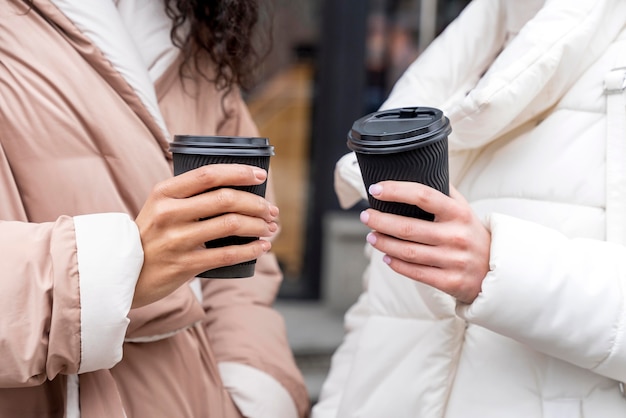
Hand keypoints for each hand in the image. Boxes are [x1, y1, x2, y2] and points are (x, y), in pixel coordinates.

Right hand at [133, 164, 278, 307]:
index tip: (261, 176)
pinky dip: (251, 249)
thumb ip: (190, 196)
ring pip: (230, 225)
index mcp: (164, 193)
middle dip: (256, 203)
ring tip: (270, 227)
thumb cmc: (152, 236)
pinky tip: (262, 247)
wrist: (124, 274)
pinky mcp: (184, 265)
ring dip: (258, 225)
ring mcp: (176, 240)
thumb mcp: (160, 207)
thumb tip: (239, 190)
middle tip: (271, 209)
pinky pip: (227, 254)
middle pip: (225, 199)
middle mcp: (169, 213)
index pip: (208, 174)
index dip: (239, 172)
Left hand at [360, 181, 489, 303]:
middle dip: (380, 221)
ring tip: (371, 236)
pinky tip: (386, 257)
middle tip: (366, 216)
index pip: (423, 196)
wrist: (497, 271)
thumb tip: (416, 170)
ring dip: (383, 243)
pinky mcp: (450, 282)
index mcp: (459, 213)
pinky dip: (396, 264)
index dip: (396, 191)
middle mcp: (456, 236)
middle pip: (408, 228)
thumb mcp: (464, 210)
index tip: (375, 189)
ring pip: (407, 251)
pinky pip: (415, 272)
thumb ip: (443, 192)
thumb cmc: (472, 235)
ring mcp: (454, 260)